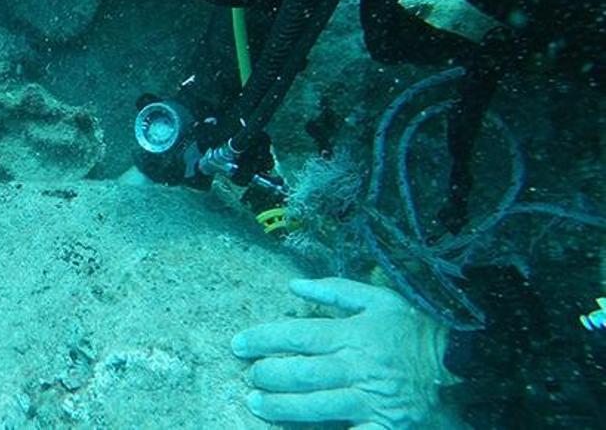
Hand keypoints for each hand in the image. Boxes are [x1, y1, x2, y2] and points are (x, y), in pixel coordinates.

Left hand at [232, 278, 461, 428]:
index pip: (297, 334)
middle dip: (268, 375)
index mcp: (353, 334)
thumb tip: (293, 285)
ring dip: (281, 407)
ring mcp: (370, 400)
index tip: (239, 344)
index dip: (263, 339)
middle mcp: (357, 367)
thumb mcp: (377, 298)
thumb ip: (333, 289)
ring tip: (257, 404)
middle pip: (301, 372)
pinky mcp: (384, 426)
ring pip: (315, 405)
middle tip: (250, 376)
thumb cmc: (413, 327)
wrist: (461, 361)